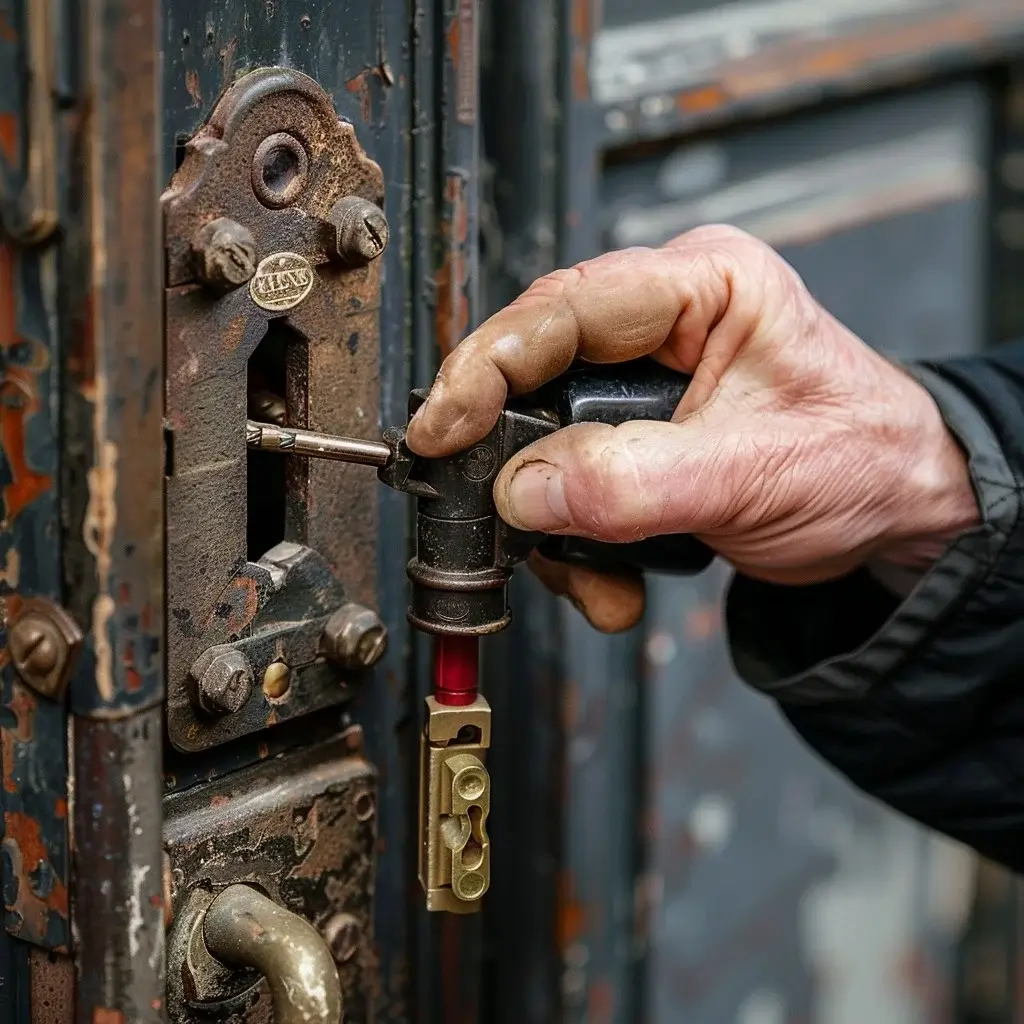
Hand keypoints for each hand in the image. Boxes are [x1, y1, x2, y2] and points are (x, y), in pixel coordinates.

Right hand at [405, 226, 979, 631]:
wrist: (895, 514)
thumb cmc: (863, 460)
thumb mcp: (754, 471)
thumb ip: (634, 482)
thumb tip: (523, 489)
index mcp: (699, 286)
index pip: (560, 309)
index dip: (485, 368)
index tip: (442, 433)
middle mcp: (658, 324)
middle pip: (533, 377)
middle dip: (518, 465)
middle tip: (506, 526)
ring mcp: (640, 385)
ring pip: (540, 442)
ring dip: (553, 525)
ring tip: (597, 579)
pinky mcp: (631, 437)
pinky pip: (567, 484)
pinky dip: (577, 545)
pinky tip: (616, 583)